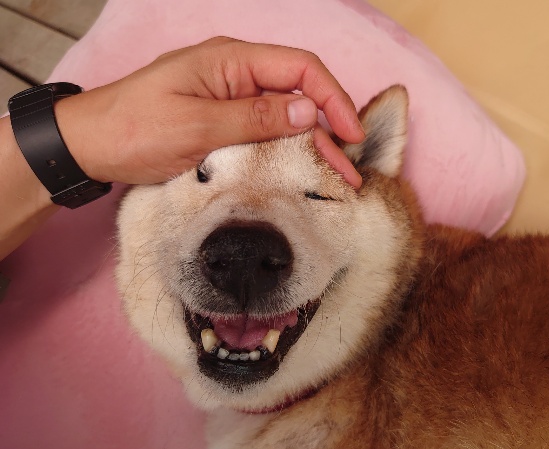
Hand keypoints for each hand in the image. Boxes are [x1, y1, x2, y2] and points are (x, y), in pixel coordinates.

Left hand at [54, 37, 364, 187]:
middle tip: (350, 171)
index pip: (300, 68)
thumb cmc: (135, 129)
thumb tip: (308, 109)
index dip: (332, 98)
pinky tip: (303, 173)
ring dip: (312, 147)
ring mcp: (231, 100)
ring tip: (337, 180)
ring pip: (284, 118)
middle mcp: (237, 75)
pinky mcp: (225, 123)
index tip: (350, 134)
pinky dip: (287, 152)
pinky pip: (265, 133)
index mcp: (231, 61)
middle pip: (298, 95)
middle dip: (329, 130)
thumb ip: (254, 117)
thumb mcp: (197, 127)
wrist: (90, 146)